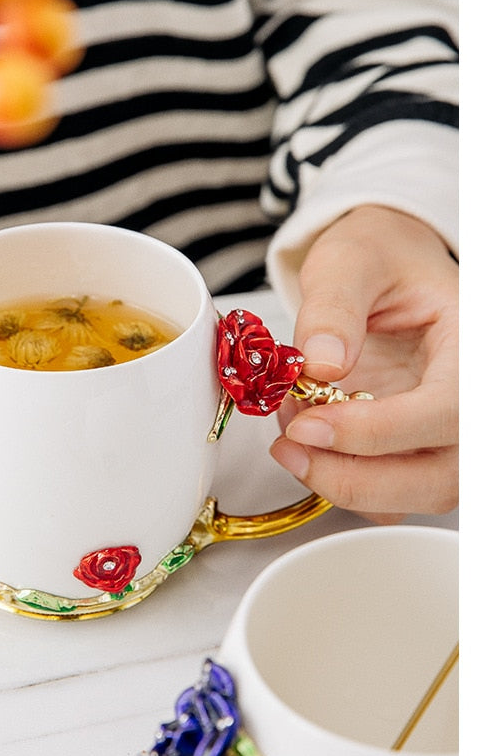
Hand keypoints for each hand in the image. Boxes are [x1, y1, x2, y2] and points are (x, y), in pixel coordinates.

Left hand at [269, 205, 457, 522]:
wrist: (384, 271)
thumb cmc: (381, 259)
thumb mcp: (352, 259)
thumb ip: (334, 304)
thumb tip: (322, 361)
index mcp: (473, 348)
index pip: (448, 412)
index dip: (377, 432)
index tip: (309, 425)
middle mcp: (472, 401)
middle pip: (439, 476)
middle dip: (354, 477)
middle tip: (288, 447)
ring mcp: (449, 434)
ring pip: (416, 496)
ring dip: (344, 484)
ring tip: (291, 437)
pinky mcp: (419, 452)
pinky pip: (392, 496)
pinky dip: (345, 483)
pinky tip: (308, 444)